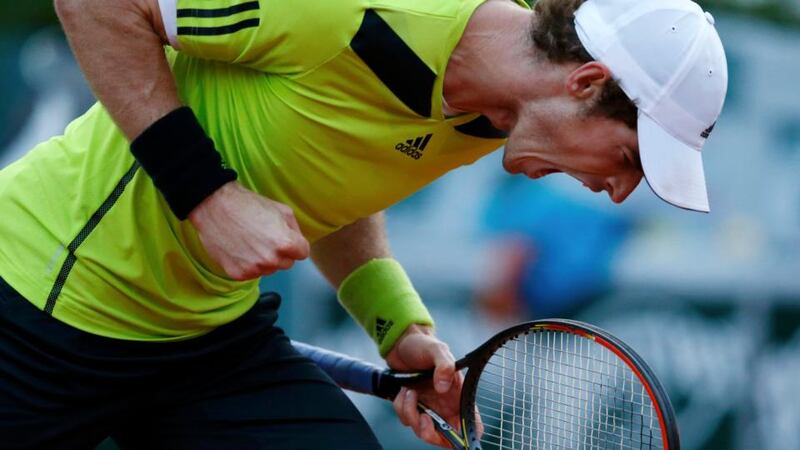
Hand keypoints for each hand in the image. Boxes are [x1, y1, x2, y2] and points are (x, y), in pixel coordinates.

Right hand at [188, 181, 309, 279]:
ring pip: (269, 269)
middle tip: (265, 238)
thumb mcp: (282, 210)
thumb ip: (295, 230)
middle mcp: (271, 259)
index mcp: (285, 243)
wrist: (215, 207)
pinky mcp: (238, 274)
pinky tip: (240, 249)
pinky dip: (248, 264)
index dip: (296, 244)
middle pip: (286, 263)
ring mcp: (254, 269)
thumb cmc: (248, 205)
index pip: (303, 253)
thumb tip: (299, 244)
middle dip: (280, 253)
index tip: (286, 238)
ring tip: (251, 242)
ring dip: (265, 260)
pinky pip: (252, 274)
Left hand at [386, 325, 461, 447]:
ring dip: (411, 412)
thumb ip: (444, 366)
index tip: (450, 432)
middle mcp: (446, 406)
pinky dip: (402, 407)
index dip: (465, 436)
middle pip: (444, 437)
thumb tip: (443, 387)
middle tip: (422, 416)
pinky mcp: (413, 407)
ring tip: (410, 390)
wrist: (400, 343)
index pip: (472, 425)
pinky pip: (406, 419)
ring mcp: (429, 407)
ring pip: (421, 429)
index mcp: (459, 396)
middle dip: (429, 431)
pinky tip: (404, 391)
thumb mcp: (436, 349)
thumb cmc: (423, 345)